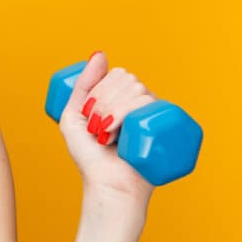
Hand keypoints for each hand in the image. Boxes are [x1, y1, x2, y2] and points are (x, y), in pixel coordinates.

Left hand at [58, 51, 158, 206]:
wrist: (108, 186)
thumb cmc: (90, 157)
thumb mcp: (73, 117)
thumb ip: (81, 86)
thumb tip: (100, 54)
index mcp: (124, 98)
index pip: (116, 74)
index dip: (98, 93)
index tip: (89, 119)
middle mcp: (143, 103)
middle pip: (127, 79)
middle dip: (104, 103)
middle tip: (99, 131)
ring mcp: (156, 115)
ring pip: (138, 90)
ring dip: (113, 113)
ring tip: (109, 137)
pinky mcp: (168, 128)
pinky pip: (152, 103)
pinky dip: (129, 115)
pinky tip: (122, 133)